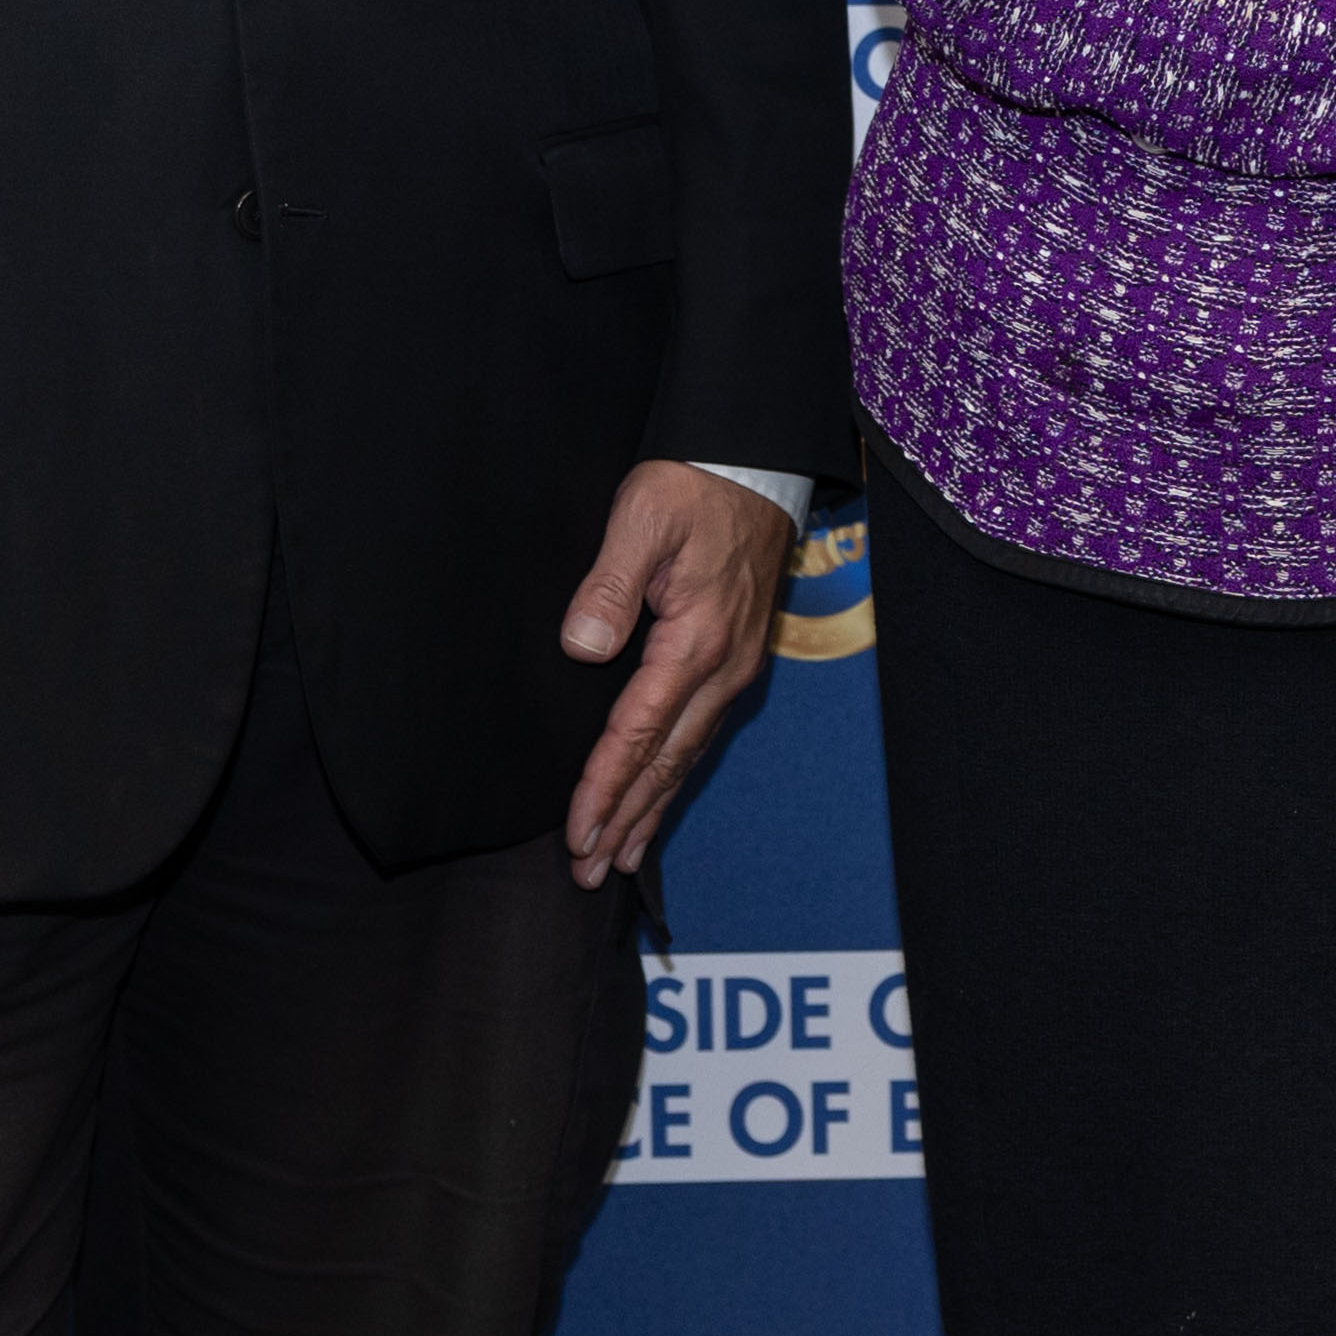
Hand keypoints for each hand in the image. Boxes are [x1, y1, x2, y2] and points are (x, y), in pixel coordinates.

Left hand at [559, 461, 794, 886]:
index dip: (606, 786)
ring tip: (619, 859)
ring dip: (651, 810)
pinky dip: (674, 776)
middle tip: (589, 873)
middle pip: (668, 761)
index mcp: (698, 640)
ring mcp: (736, 666)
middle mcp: (724, 667)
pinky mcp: (736, 659)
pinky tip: (659, 798)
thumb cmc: (695, 485)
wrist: (758, 462)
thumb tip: (583, 645)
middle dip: (626, 820)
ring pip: (687, 755)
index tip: (577, 831)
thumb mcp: (642, 518)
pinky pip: (701, 734)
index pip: (640, 731)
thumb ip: (610, 582)